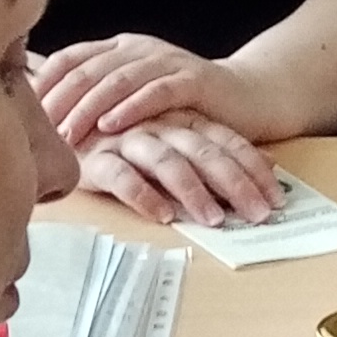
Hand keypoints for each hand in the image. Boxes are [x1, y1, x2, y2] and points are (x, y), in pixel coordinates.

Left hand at [34, 31, 275, 147]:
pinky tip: (110, 124)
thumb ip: (98, 100)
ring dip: (88, 108)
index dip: (42, 84)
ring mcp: (166, 61)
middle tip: (35, 129)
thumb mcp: (134, 98)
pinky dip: (131, 107)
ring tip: (65, 133)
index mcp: (118, 49)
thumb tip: (46, 121)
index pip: (68, 59)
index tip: (17, 112)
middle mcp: (138, 48)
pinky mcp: (193, 80)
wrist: (248, 97)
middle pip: (86, 69)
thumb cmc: (183, 105)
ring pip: (117, 80)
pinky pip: (156, 91)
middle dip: (58, 100)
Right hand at [69, 114, 277, 227]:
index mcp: (181, 120)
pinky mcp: (95, 158)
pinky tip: (163, 216)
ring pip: (167, 163)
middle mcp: (159, 126)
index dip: (254, 169)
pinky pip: (122, 177)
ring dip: (194, 192)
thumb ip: (213, 149)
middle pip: (204, 152)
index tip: (277, 198)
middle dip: (235, 184)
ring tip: (216, 220)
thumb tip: (268, 165)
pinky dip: (144, 195)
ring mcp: (126, 140)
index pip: (227, 141)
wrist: (59, 117)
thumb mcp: (174, 136)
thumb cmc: (125, 134)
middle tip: (258, 215)